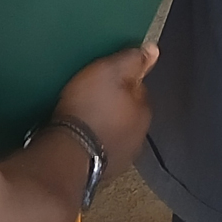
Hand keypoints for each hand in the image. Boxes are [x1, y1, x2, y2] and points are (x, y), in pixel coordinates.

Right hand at [53, 43, 158, 174]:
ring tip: (85, 117)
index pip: (138, 88)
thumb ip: (133, 60)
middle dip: (115, 105)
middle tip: (91, 96)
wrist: (69, 151)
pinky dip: (97, 142)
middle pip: (128, 112)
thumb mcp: (110, 71)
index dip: (120, 81)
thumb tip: (153, 50)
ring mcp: (124, 156)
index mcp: (144, 110)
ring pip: (117, 132)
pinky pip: (104, 149)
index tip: (103, 79)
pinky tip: (82, 136)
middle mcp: (140, 136)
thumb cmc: (89, 107)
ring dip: (106, 125)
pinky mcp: (107, 171)